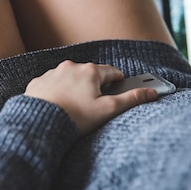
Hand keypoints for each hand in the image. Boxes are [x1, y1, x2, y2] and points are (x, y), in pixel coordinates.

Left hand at [24, 61, 157, 134]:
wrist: (39, 122)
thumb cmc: (75, 117)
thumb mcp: (107, 110)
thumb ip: (131, 99)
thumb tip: (152, 93)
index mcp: (90, 71)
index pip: (111, 72)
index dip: (118, 81)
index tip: (119, 88)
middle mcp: (71, 67)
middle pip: (90, 73)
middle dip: (96, 85)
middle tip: (97, 103)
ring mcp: (53, 73)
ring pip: (71, 77)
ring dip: (76, 87)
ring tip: (77, 107)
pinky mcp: (39, 82)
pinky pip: (53, 84)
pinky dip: (58, 91)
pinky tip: (59, 105)